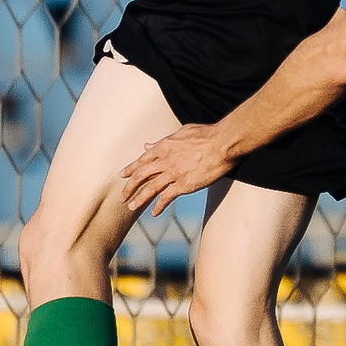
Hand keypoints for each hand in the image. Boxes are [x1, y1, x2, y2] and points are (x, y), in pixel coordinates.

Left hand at [118, 123, 234, 214]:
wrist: (223, 143)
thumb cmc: (207, 135)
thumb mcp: (182, 133)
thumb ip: (164, 140)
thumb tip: (148, 145)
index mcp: (164, 146)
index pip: (142, 160)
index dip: (131, 168)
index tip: (122, 175)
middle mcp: (165, 160)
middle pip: (141, 175)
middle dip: (129, 187)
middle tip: (122, 196)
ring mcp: (174, 173)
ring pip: (150, 188)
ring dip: (139, 199)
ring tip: (131, 207)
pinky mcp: (184, 184)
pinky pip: (166, 197)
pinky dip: (159, 206)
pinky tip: (154, 212)